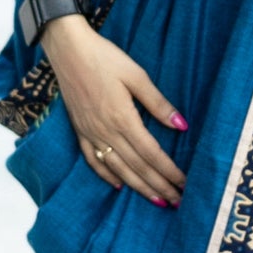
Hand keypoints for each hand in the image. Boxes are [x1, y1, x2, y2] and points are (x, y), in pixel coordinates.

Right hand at [44, 14, 186, 206]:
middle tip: (178, 202)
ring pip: (118, 169)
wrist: (68, 50)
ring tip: (157, 200)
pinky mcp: (79, 130)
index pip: (151, 153)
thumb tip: (182, 125)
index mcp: (122, 118)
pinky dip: (107, 175)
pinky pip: (93, 160)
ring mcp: (90, 133)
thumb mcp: (136, 75)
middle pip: (137, 166)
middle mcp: (105, 131)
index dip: (169, 171)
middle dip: (159, 186)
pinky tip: (119, 185)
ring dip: (138, 187)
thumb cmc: (104, 58)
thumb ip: (158, 103)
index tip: (185, 184)